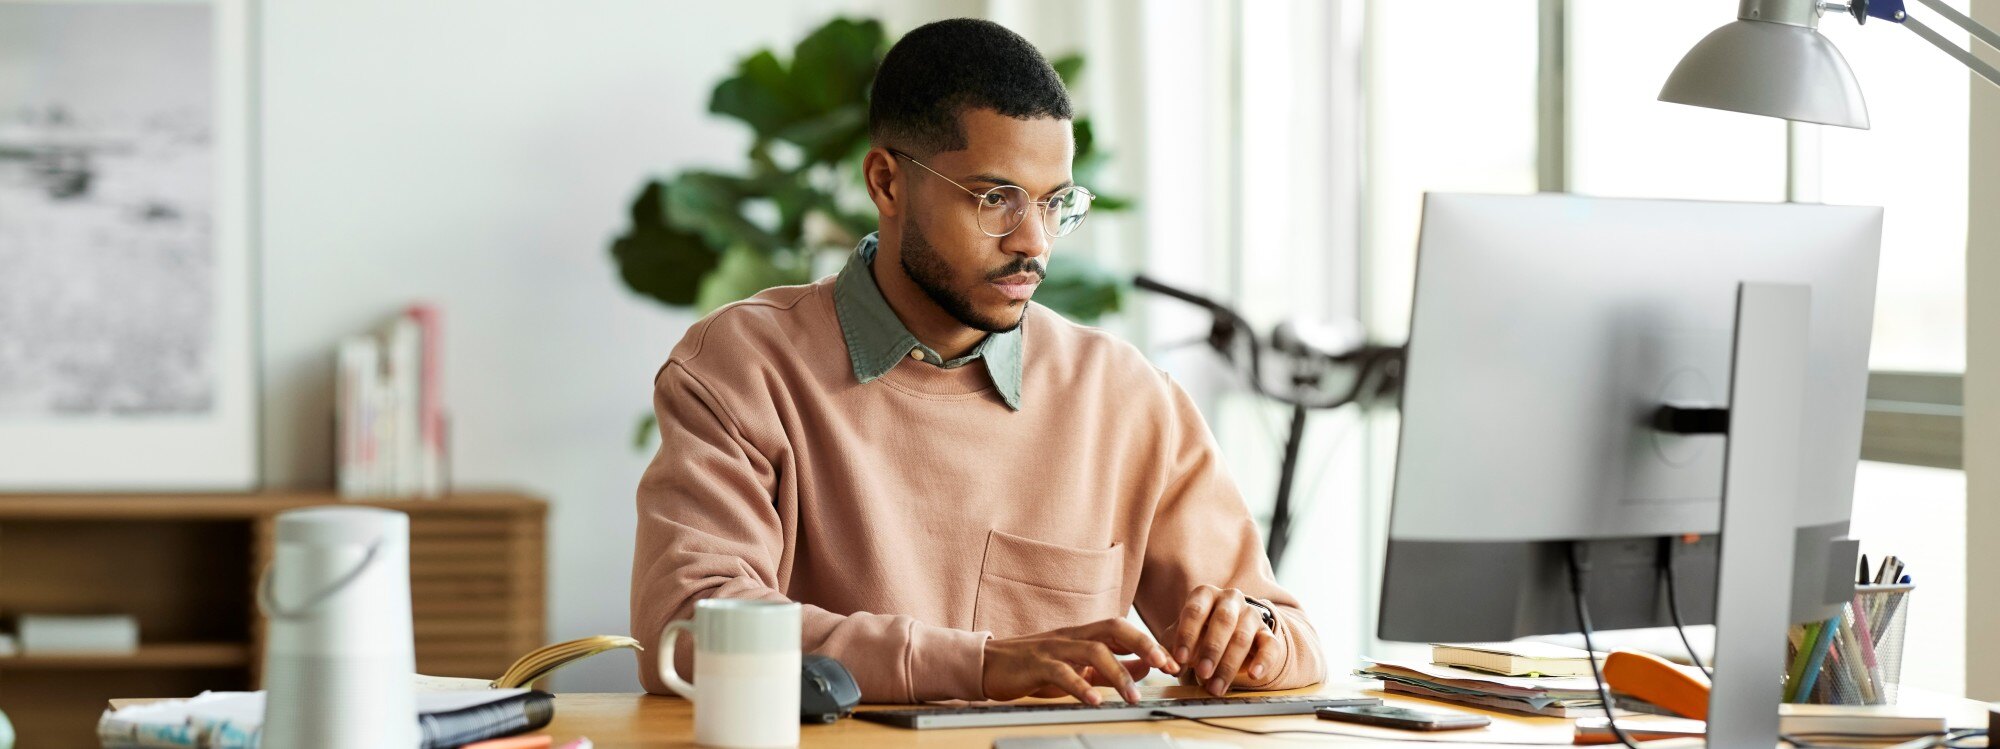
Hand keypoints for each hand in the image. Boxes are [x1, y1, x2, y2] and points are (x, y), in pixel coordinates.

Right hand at [982, 618, 1180, 704]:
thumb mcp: (1076, 666)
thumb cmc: (1033, 666)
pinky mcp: (1036, 664)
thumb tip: (1145, 668)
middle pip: (1114, 628)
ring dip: (1118, 674)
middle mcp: (1072, 635)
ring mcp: (1054, 648)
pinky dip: (1080, 687)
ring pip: (1093, 651)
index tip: (1173, 662)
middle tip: (1165, 665)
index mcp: (1083, 634)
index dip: (1150, 643)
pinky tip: (1094, 701)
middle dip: (1143, 644)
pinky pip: (1062, 672)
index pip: (1123, 630)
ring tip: (1132, 697)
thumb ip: (1109, 667)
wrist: (988, 664)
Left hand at [1169, 585, 1279, 695]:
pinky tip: (1253, 675)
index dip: (1187, 635)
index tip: (1180, 659)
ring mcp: (1251, 614)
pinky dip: (1263, 661)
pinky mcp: (1267, 633)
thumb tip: (1168, 666)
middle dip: (1211, 649)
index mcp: (1205, 595)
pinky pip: (1270, 645)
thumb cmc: (1198, 633)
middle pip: (1223, 620)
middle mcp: (1230, 599)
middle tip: (1201, 673)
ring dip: (1229, 664)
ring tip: (1216, 686)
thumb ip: (1170, 650)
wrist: (1228, 633)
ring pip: (1243, 636)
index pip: (1195, 610)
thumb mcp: (1181, 637)